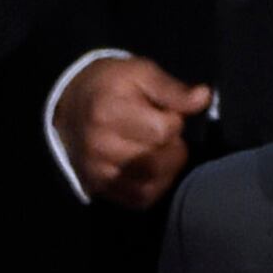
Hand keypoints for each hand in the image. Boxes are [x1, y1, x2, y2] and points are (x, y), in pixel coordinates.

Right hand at [55, 57, 212, 209]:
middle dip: (172, 147)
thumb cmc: (110, 85)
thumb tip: (203, 97)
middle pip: (159, 162)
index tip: (164, 112)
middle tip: (162, 133)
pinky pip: (139, 199)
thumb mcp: (140, 73)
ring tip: (158, 150)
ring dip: (166, 169)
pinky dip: (154, 186)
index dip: (174, 121)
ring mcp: (97, 170)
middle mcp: (99, 146)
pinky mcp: (98, 187)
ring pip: (151, 183)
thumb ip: (171, 88)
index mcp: (108, 112)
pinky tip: (151, 168)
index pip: (163, 131)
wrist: (69, 104)